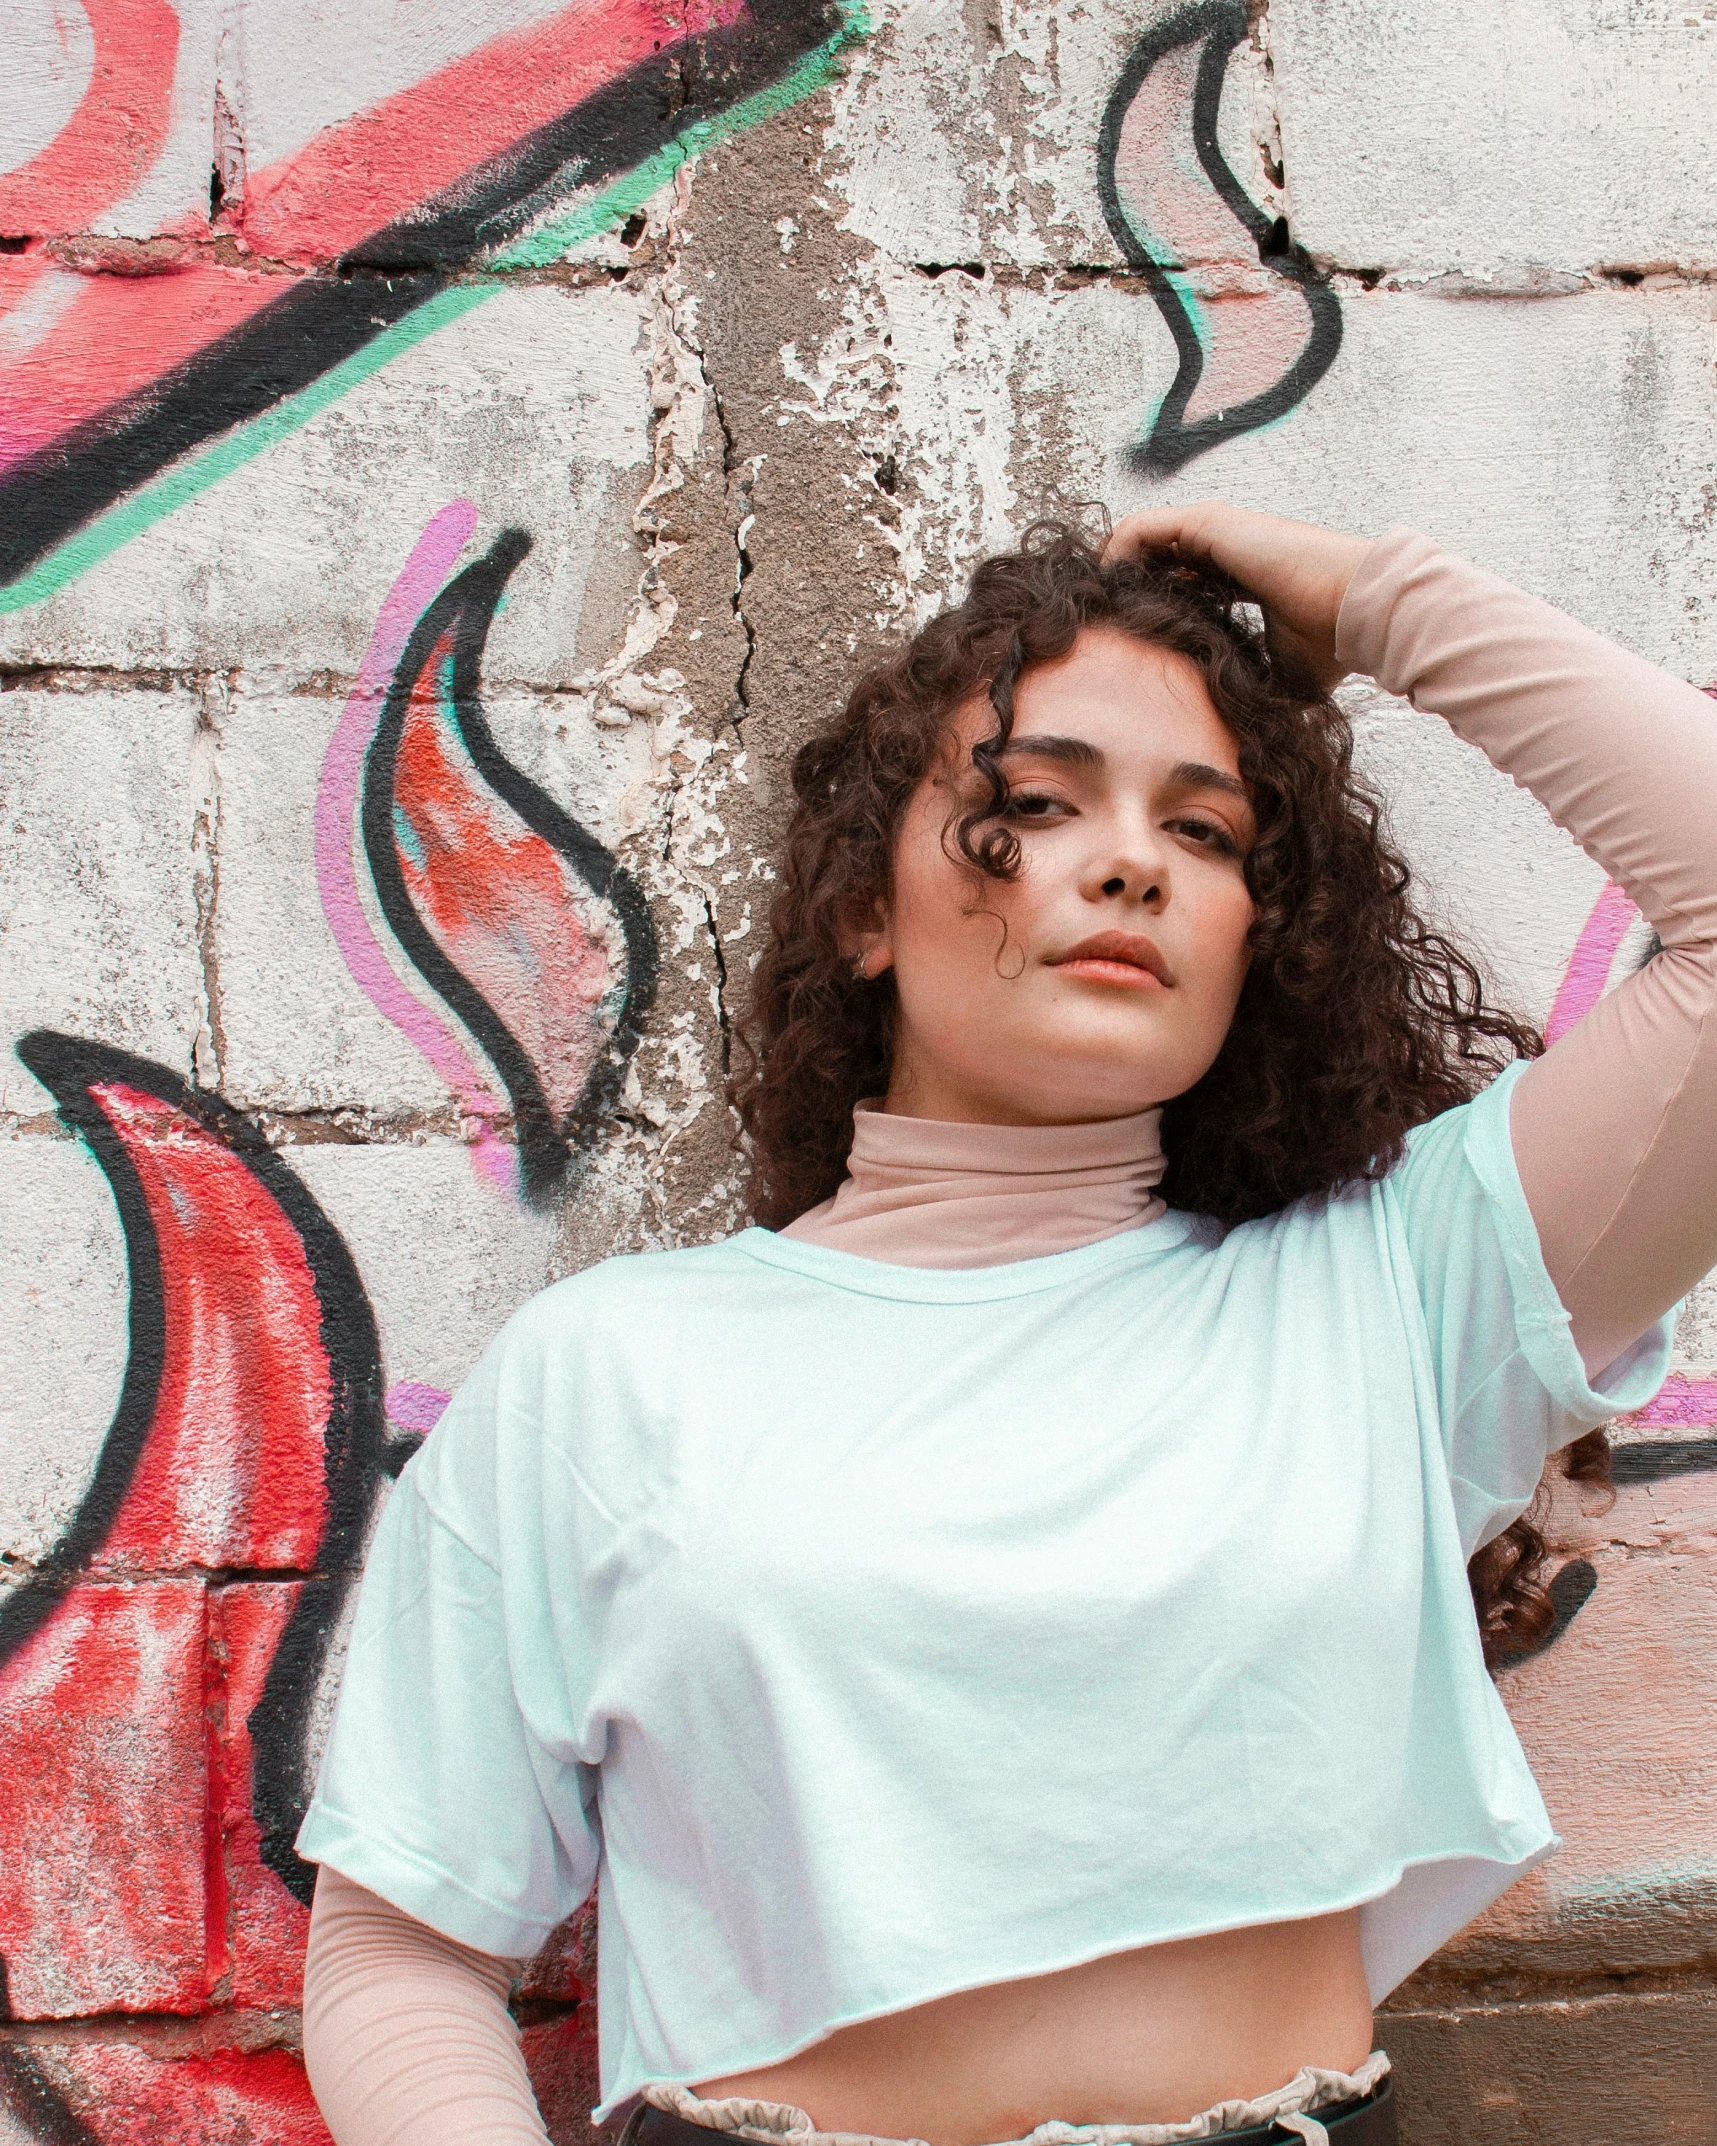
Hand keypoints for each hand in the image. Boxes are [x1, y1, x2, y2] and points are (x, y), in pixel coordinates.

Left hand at [1102, 501, 1371, 693]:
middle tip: (1097, 630)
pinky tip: (1106, 591)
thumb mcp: (1278, 676)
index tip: (1126, 646)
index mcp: (1240, 577)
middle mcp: (1226, 549)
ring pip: (1142, 541)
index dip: (1153, 609)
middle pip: (1157, 560)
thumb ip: (1250, 688)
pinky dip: (1117, 553)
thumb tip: (1241, 741)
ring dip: (1115, 571)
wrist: (1357, 613)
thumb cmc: (1330, 647)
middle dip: (1125, 590)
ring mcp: (1216, 531)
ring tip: (1094, 610)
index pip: (1184, 583)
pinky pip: (1140, 528)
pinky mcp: (1207, 523)